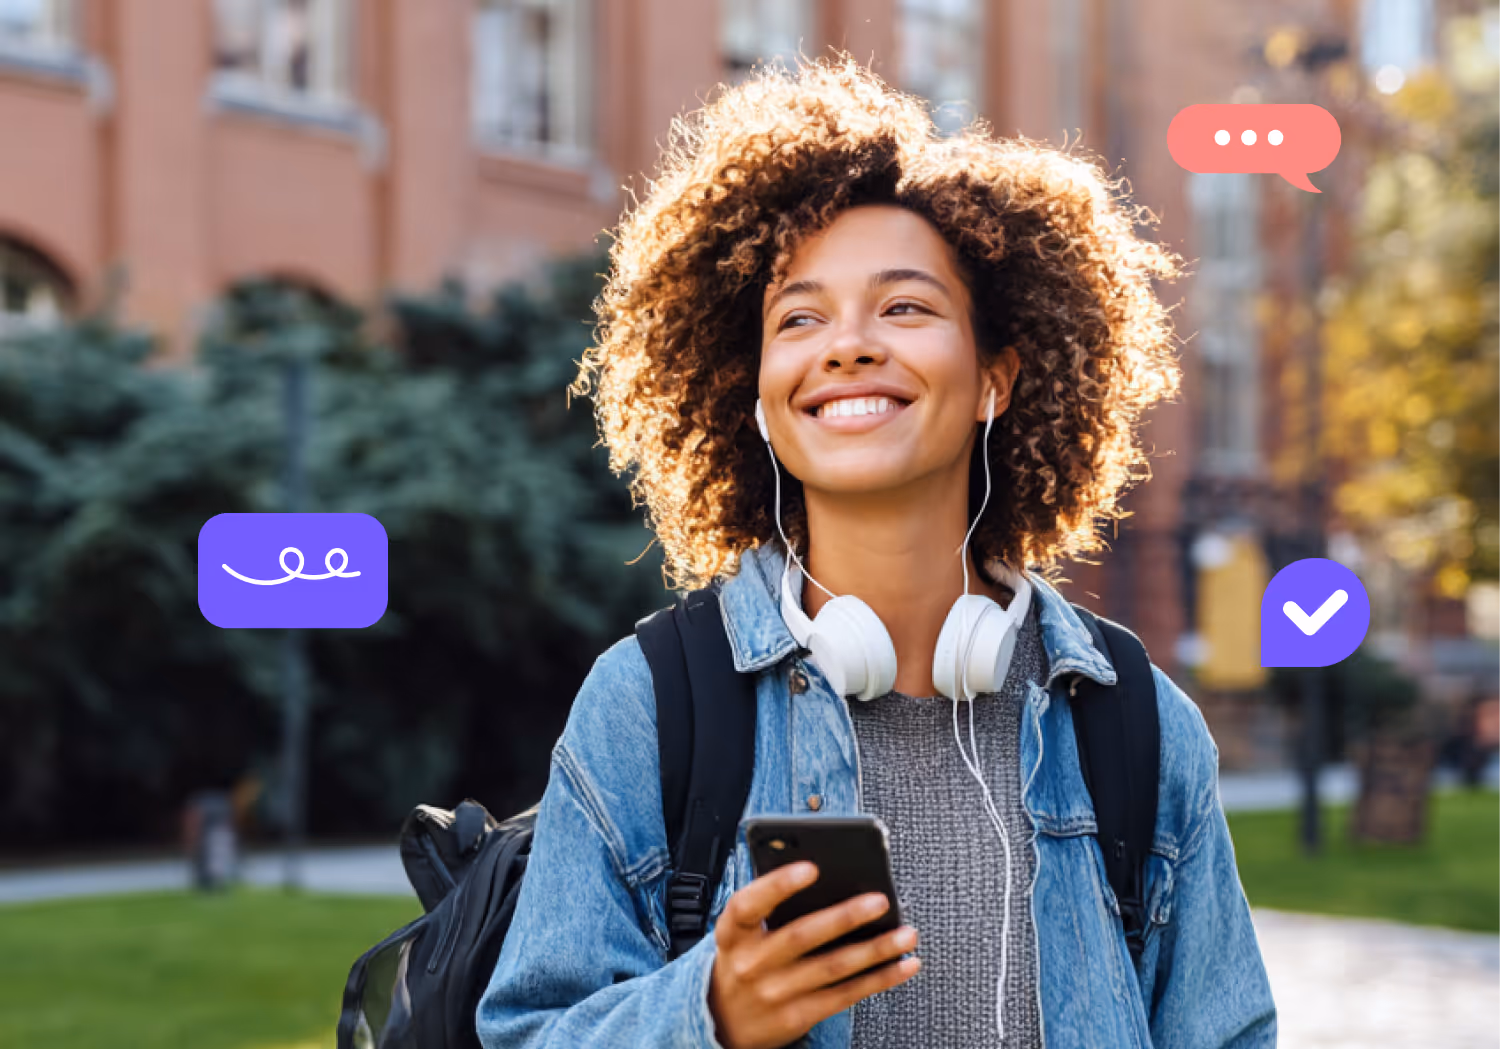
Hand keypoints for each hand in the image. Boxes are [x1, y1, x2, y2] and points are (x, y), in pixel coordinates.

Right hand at [706, 862, 919, 1048]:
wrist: (722, 1021)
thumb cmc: (742, 960)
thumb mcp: (740, 933)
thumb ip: (770, 907)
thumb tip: (828, 878)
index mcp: (733, 934)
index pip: (748, 905)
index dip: (778, 885)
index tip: (811, 867)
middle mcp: (752, 964)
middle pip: (802, 936)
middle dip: (845, 917)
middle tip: (880, 900)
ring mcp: (776, 993)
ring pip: (833, 967)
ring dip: (875, 949)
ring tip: (906, 934)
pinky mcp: (799, 1015)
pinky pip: (846, 995)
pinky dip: (880, 979)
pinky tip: (903, 964)